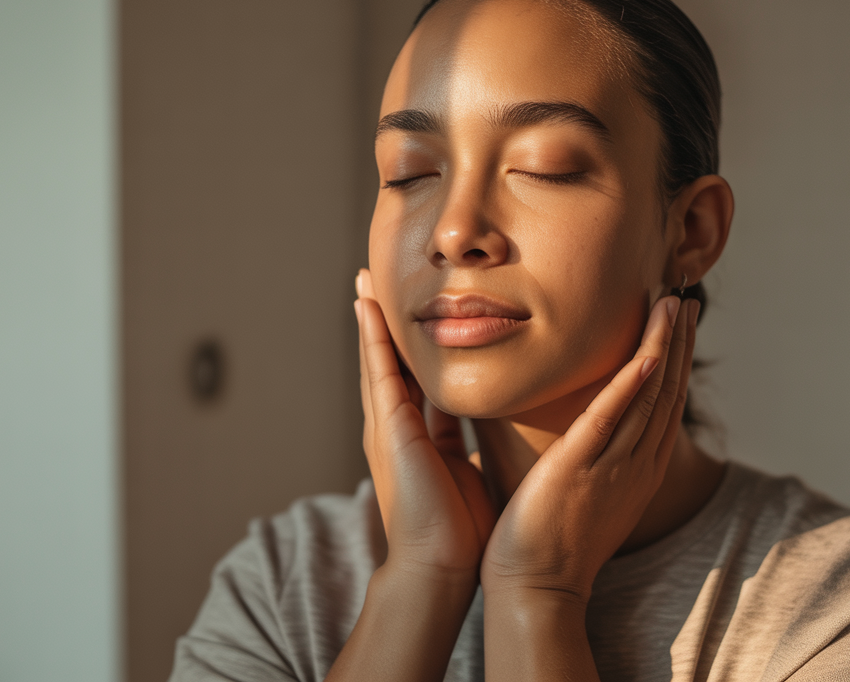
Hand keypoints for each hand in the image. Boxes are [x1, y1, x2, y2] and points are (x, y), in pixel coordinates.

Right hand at [354, 269, 495, 581]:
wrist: (440, 567)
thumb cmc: (458, 533)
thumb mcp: (463, 472)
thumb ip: (465, 448)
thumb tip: (484, 435)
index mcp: (417, 438)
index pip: (413, 380)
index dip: (409, 347)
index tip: (410, 314)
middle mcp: (396, 428)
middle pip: (388, 363)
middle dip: (383, 325)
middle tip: (373, 283)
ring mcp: (388, 426)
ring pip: (378, 360)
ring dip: (371, 320)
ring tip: (365, 282)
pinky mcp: (390, 428)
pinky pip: (379, 372)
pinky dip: (372, 338)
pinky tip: (368, 307)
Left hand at [480, 295, 697, 600]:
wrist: (536, 590)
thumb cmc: (546, 545)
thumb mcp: (584, 495)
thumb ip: (589, 459)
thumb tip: (580, 435)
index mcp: (637, 471)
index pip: (664, 404)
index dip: (675, 360)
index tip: (679, 323)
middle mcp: (635, 465)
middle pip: (667, 392)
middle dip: (679, 343)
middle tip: (684, 300)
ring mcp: (612, 466)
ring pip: (649, 395)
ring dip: (663, 346)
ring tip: (671, 305)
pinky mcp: (581, 467)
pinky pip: (612, 417)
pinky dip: (632, 383)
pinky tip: (648, 352)